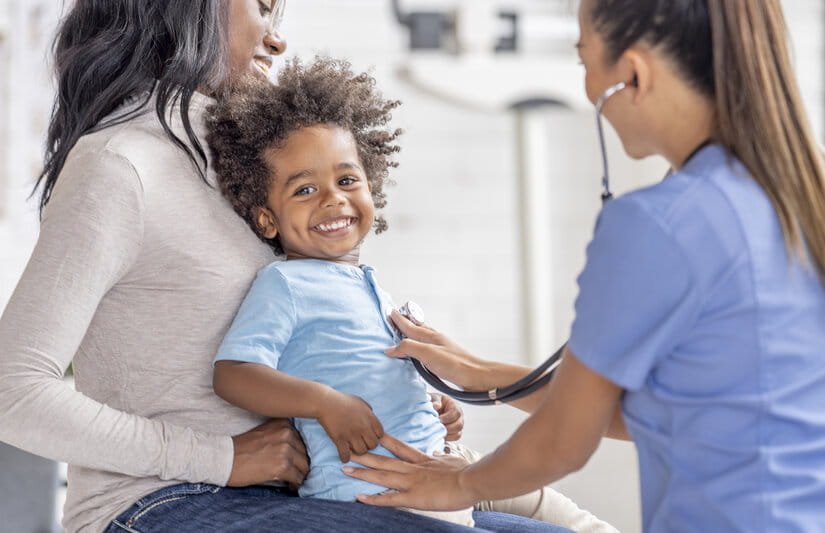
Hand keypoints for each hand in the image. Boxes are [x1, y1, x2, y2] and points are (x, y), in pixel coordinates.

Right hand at [228, 418, 308, 487]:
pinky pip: (298, 478)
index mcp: (283, 423)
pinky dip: (295, 485)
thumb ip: (282, 435)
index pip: (303, 439)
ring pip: (305, 466)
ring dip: (300, 475)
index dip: (299, 452)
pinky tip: (290, 487)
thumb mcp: (265, 431)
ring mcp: (286, 450)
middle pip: (306, 453)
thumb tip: (299, 450)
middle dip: (301, 464)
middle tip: (295, 472)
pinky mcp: (282, 467)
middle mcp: (287, 433)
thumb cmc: (241, 447)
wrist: (223, 458)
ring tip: (293, 480)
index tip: (296, 460)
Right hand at [317, 389, 383, 462]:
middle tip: (361, 443)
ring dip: (357, 451)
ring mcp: (351, 433)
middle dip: (368, 445)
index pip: (381, 434)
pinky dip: (345, 457)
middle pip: (373, 444)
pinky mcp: (340, 439)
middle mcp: (363, 426)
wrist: (325, 402)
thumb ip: (368, 409)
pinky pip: (346, 455)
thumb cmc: (342, 400)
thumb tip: (372, 414)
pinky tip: (344, 456)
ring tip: (352, 448)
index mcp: (369, 417)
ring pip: (362, 451)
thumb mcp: (359, 401)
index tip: (368, 436)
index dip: (375, 436)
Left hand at [344, 434, 476, 511]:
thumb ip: (441, 456)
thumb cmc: (467, 471)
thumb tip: (437, 451)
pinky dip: (374, 498)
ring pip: (382, 476)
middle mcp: (413, 469)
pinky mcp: (414, 498)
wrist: (473, 480)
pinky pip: (390, 499)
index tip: (370, 434)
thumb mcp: (452, 459)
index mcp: (422, 460)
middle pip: (384, 460)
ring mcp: (412, 482)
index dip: (383, 441)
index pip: (399, 447)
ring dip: (363, 472)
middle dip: (364, 455)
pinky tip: (360, 497)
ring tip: (345, 469)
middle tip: (347, 448)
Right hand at [386, 310, 485, 389]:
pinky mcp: (444, 359)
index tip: (390, 312)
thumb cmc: (456, 364)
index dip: (399, 320)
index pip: (410, 326)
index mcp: (431, 337)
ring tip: (407, 328)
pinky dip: (420, 345)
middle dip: (406, 322)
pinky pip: (428, 347)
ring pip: (424, 336)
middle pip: (418, 327)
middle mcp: (436, 340)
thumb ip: (409, 349)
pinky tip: (422, 350)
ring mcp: (441, 349)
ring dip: (414, 331)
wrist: (477, 376)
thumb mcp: (428, 354)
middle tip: (397, 315)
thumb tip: (390, 348)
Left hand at [429, 393, 463, 440]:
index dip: (447, 417)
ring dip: (447, 434)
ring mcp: (458, 424)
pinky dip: (448, 438)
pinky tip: (439, 435)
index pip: (456, 412)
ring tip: (437, 431)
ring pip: (458, 433)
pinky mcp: (456, 431)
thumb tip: (437, 406)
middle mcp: (459, 415)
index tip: (438, 419)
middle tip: (437, 428)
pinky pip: (455, 437)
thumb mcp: (433, 398)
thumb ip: (435, 400)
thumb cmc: (432, 402)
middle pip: (459, 424)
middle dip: (447, 428)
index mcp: (454, 405)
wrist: (430, 409)